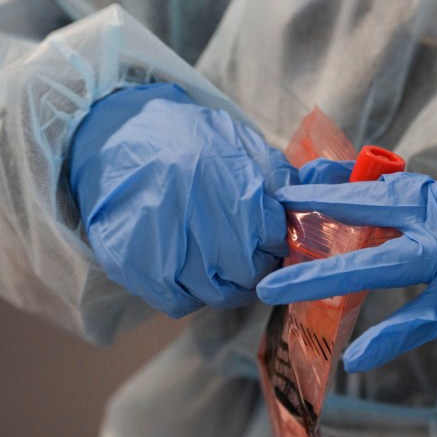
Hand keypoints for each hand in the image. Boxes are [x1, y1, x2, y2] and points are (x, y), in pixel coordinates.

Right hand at [69, 83, 296, 317]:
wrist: (116, 133)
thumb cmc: (185, 138)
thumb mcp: (238, 140)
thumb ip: (279, 174)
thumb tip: (321, 190)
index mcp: (231, 187)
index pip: (274, 239)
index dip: (278, 242)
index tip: (271, 238)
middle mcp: (199, 220)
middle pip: (249, 273)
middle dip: (257, 267)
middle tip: (249, 255)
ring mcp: (163, 246)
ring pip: (216, 294)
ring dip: (226, 284)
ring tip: (218, 261)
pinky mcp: (133, 265)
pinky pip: (178, 302)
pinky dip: (189, 294)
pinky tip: (188, 269)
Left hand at [257, 170, 436, 409]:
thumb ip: (407, 210)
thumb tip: (347, 203)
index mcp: (433, 211)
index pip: (368, 202)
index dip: (323, 201)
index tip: (281, 201)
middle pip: (373, 263)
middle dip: (320, 275)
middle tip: (269, 289)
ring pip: (422, 318)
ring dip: (388, 340)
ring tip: (354, 361)